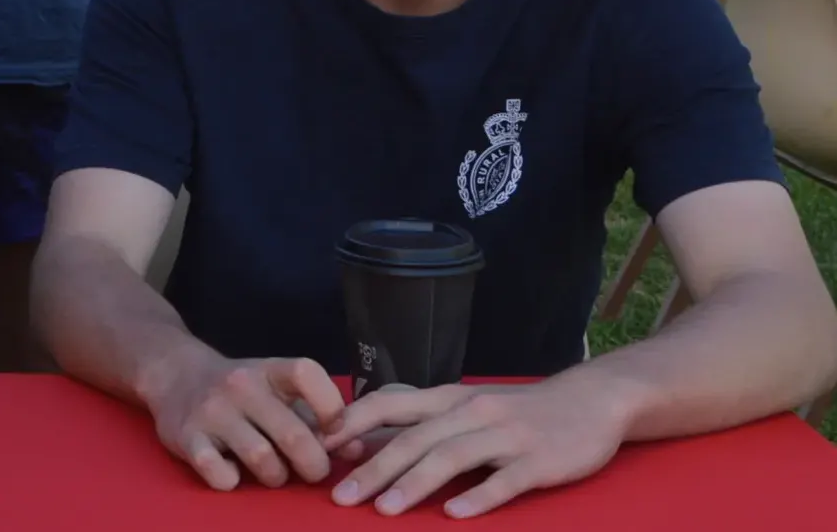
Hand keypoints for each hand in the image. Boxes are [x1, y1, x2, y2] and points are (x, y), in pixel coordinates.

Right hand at [142, 346, 345, 489]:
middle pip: (293, 434)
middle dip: (313, 465)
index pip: (307, 373)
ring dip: (276, 477)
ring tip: (273, 474)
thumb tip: (356, 450)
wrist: (175, 375)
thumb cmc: (241, 390)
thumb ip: (316, 417)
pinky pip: (219, 474)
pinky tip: (233, 472)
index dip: (331, 407)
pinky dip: (232, 481)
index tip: (334, 432)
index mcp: (268, 370)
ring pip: (262, 459)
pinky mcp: (186, 436)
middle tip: (311, 471)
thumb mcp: (277, 392)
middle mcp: (240, 386)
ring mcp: (212, 411)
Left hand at [326, 378, 629, 517]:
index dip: (354, 424)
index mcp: (450, 398)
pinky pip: (504, 480)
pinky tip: (455, 515)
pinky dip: (478, 497)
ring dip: (414, 484)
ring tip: (384, 509)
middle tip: (341, 497)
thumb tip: (363, 444)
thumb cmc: (518, 410)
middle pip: (414, 438)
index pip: (390, 404)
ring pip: (451, 458)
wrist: (592, 401)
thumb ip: (422, 424)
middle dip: (374, 469)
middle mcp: (472, 412)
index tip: (320, 448)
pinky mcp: (539, 461)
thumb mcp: (467, 408)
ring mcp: (507, 435)